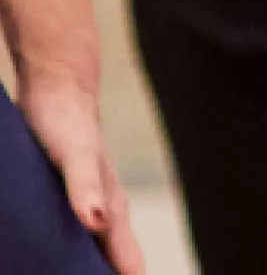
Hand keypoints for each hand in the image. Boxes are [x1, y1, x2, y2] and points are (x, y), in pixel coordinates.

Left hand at [14, 73, 142, 274]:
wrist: (59, 89)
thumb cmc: (65, 124)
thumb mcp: (74, 156)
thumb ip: (84, 188)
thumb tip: (98, 223)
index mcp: (112, 208)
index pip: (127, 261)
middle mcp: (107, 211)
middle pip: (120, 259)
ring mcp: (92, 205)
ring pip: (104, 249)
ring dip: (108, 269)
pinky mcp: (75, 198)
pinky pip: (85, 236)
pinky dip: (86, 254)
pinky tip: (73, 259)